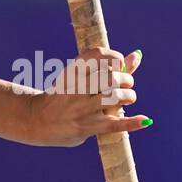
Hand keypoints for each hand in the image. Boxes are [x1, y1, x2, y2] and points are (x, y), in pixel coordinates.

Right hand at [26, 48, 149, 146]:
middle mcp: (75, 88)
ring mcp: (80, 108)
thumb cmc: (63, 96)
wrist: (37, 121)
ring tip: (128, 99)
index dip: (116, 57)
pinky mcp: (86, 127)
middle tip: (126, 85)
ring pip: (115, 97)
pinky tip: (144, 120)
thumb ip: (110, 68)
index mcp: (71, 72)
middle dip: (126, 79)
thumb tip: (137, 55)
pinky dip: (132, 122)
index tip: (120, 64)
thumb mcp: (79, 79)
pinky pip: (114, 123)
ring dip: (129, 97)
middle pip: (111, 76)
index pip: (98, 55)